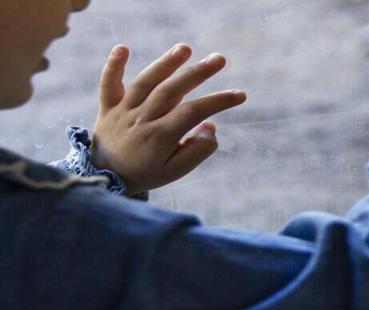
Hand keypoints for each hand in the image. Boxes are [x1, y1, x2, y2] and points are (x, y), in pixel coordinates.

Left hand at [91, 44, 246, 194]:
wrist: (105, 179)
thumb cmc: (147, 174)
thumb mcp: (176, 172)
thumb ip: (197, 151)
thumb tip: (210, 125)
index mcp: (161, 136)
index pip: (194, 112)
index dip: (218, 101)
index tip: (239, 94)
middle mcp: (142, 119)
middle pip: (171, 91)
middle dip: (197, 73)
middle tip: (219, 59)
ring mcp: (123, 111)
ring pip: (145, 83)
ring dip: (165, 63)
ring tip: (185, 49)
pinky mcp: (107, 107)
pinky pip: (108, 84)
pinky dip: (113, 66)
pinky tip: (123, 48)